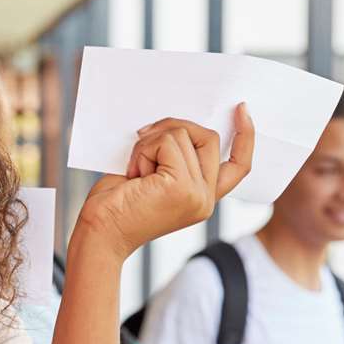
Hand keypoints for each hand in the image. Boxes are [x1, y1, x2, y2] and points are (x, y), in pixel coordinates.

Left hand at [76, 104, 253, 260]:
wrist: (98, 234)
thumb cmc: (116, 205)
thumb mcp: (154, 176)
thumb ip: (176, 157)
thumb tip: (180, 123)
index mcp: (202, 198)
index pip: (239, 166)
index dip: (245, 136)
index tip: (241, 109)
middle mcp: (205, 199)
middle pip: (209, 138)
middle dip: (174, 127)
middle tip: (143, 138)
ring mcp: (197, 194)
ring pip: (183, 135)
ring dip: (150, 143)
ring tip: (135, 170)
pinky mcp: (181, 187)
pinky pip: (167, 142)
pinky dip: (143, 149)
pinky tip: (133, 173)